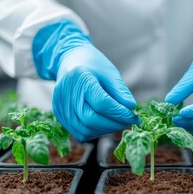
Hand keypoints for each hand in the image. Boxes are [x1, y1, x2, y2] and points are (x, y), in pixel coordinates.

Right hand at [32, 19, 138, 140]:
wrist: (69, 61)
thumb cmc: (92, 65)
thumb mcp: (110, 72)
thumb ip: (120, 90)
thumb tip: (131, 107)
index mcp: (80, 78)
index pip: (102, 103)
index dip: (120, 113)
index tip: (134, 116)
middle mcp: (66, 93)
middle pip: (91, 119)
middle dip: (114, 124)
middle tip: (128, 121)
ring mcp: (60, 105)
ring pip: (85, 129)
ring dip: (105, 130)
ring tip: (118, 123)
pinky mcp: (58, 114)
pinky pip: (79, 131)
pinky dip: (95, 132)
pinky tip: (104, 124)